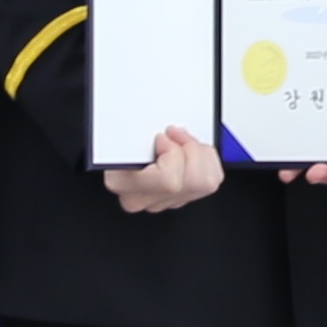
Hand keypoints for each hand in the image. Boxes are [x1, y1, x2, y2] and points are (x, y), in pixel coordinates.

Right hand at [101, 127, 223, 214]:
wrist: (116, 144)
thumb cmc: (116, 136)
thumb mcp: (115, 125)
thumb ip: (130, 128)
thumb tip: (160, 131)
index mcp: (121, 181)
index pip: (168, 180)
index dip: (172, 153)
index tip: (162, 138)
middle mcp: (142, 198)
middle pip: (191, 181)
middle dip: (188, 150)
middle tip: (173, 136)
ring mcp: (163, 201)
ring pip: (205, 182)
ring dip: (199, 154)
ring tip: (182, 141)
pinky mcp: (180, 198)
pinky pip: (212, 181)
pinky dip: (207, 160)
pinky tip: (189, 152)